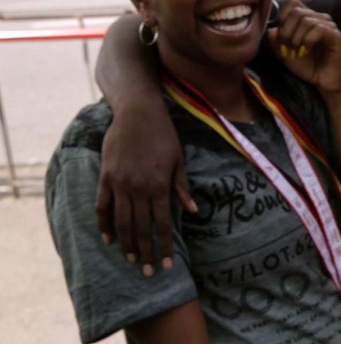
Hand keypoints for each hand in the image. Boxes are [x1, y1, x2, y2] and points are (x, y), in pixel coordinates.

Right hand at [96, 103, 196, 275]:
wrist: (137, 113)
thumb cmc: (164, 135)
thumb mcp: (179, 160)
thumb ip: (182, 187)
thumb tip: (193, 211)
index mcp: (159, 185)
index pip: (162, 224)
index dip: (165, 246)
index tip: (168, 264)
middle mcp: (138, 188)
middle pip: (141, 228)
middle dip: (146, 252)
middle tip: (150, 272)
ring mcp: (119, 184)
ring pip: (121, 222)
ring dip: (126, 244)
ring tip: (131, 260)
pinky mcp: (105, 177)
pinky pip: (102, 206)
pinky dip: (104, 224)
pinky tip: (108, 238)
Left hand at [267, 0, 340, 96]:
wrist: (321, 81)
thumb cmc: (305, 65)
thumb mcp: (284, 53)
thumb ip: (275, 41)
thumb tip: (272, 29)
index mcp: (306, 18)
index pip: (292, 3)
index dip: (282, 16)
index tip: (281, 35)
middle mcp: (318, 18)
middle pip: (296, 11)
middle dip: (287, 31)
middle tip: (288, 47)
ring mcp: (328, 25)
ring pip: (307, 20)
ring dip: (297, 38)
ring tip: (297, 51)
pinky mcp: (336, 35)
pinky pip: (319, 29)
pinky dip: (309, 40)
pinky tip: (307, 50)